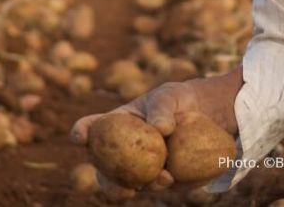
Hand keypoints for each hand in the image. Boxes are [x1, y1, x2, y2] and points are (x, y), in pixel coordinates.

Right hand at [70, 68, 242, 198]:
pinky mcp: (157, 179)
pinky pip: (155, 187)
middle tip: (119, 184)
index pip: (90, 129)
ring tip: (162, 177)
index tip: (80, 136)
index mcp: (113, 125)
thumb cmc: (177, 100)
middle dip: (106, 182)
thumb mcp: (169, 96)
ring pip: (127, 186)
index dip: (81, 133)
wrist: (202, 116)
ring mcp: (137, 168)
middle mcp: (119, 151)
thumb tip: (161, 129)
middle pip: (102, 171)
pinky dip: (161, 185)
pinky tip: (172, 178)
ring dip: (139, 186)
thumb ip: (162, 109)